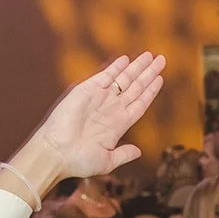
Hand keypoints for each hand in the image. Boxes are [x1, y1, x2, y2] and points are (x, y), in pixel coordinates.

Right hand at [31, 53, 166, 179]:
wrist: (56, 153)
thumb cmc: (78, 161)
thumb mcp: (106, 161)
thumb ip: (123, 155)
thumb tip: (138, 152)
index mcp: (118, 125)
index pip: (139, 103)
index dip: (150, 91)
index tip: (160, 79)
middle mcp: (111, 109)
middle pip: (135, 87)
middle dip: (148, 73)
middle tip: (161, 59)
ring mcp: (99, 98)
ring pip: (123, 79)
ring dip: (136, 67)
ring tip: (150, 55)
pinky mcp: (86, 91)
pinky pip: (105, 76)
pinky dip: (115, 68)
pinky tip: (126, 60)